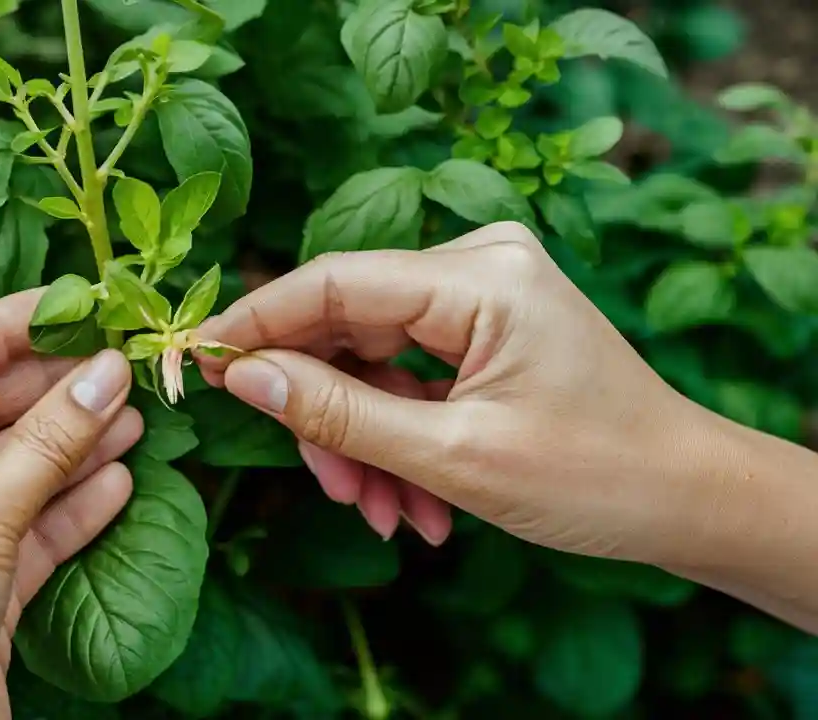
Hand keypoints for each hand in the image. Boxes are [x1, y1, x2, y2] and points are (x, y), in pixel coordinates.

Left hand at [0, 290, 139, 719]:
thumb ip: (45, 444)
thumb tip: (107, 373)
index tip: (68, 305)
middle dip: (46, 391)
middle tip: (116, 361)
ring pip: (6, 474)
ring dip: (69, 445)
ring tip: (134, 412)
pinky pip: (23, 530)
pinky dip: (69, 506)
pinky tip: (120, 481)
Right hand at [197, 222, 735, 567]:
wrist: (685, 496)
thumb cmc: (596, 477)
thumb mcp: (453, 457)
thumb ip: (338, 413)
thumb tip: (243, 377)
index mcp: (481, 276)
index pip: (331, 282)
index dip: (255, 323)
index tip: (194, 362)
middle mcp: (479, 264)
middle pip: (346, 326)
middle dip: (328, 415)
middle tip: (329, 488)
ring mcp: (481, 292)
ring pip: (371, 359)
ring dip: (363, 440)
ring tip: (385, 514)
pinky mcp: (481, 325)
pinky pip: (405, 373)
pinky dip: (396, 435)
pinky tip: (411, 501)